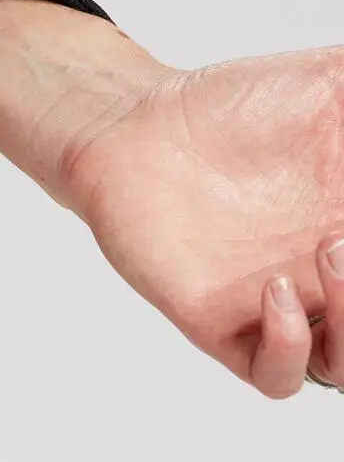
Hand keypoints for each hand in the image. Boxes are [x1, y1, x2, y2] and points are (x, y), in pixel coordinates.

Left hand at [60, 45, 343, 398]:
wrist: (139, 128)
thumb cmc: (230, 108)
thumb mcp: (330, 85)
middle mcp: (327, 276)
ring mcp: (278, 306)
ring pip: (343, 367)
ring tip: (332, 250)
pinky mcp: (220, 324)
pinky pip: (274, 375)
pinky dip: (290, 348)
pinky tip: (275, 289)